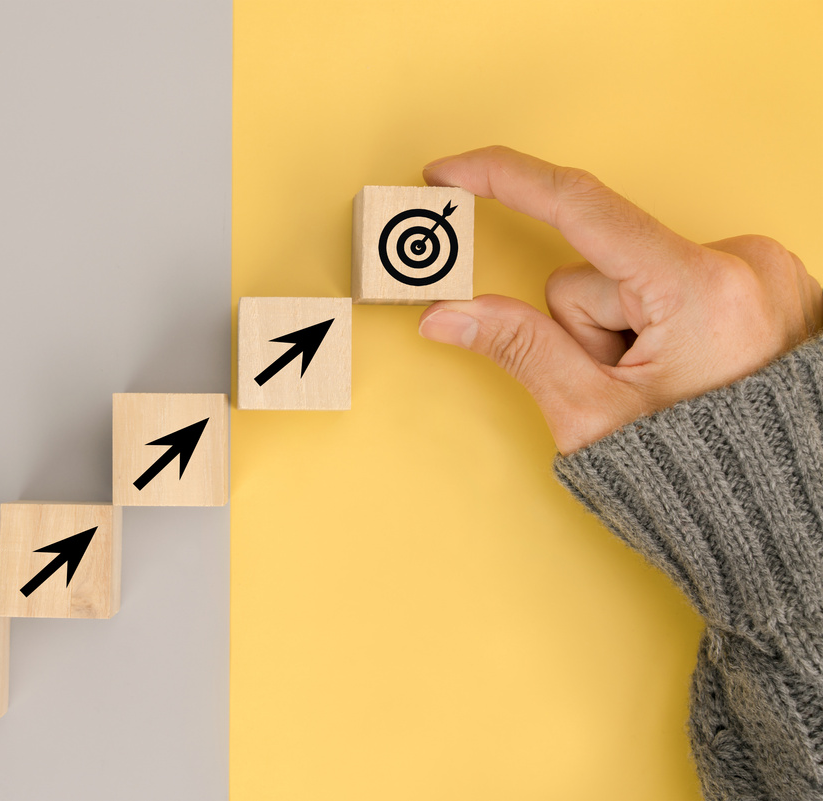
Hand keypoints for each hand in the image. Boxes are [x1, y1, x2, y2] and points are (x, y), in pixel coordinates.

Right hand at [417, 146, 822, 454]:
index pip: (580, 207)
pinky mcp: (770, 283)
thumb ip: (518, 349)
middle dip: (590, 325)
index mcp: (699, 290)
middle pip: (605, 267)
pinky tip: (688, 368)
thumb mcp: (594, 416)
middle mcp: (743, 264)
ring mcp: (764, 272)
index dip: (504, 180)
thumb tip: (450, 314)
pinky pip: (681, 283)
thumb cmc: (703, 480)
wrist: (784, 515)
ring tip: (663, 387)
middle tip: (623, 385)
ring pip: (640, 276)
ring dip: (630, 329)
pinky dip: (667, 323)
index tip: (452, 172)